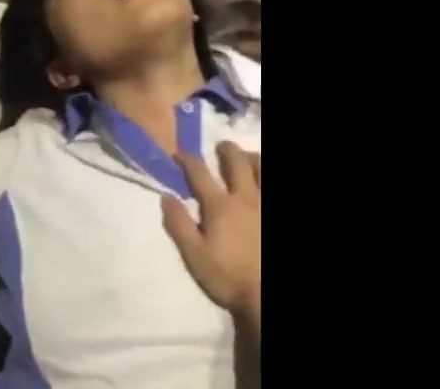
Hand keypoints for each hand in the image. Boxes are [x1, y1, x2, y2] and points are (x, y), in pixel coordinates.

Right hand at [161, 141, 260, 315]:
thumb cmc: (227, 277)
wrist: (264, 293)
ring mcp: (265, 204)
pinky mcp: (274, 213)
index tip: (179, 152)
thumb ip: (178, 224)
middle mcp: (246, 197)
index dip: (187, 159)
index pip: (199, 174)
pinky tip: (262, 183)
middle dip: (226, 149)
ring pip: (262, 169)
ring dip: (253, 158)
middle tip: (221, 146)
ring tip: (248, 158)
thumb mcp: (194, 255)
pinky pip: (271, 186)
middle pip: (237, 161)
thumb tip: (165, 197)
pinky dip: (265, 178)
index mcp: (220, 206)